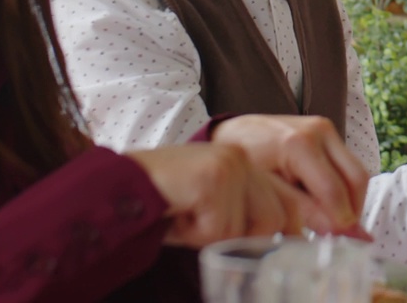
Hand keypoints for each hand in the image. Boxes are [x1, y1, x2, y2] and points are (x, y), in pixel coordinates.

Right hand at [127, 143, 308, 247]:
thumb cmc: (164, 203)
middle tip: (204, 232)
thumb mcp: (212, 209)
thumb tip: (278, 244)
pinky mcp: (212, 178)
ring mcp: (230, 166)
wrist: (116, 187)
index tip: (287, 247)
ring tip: (186, 219)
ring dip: (212, 237)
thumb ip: (245, 217)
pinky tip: (176, 216)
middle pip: (274, 218)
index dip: (290, 230)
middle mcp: (243, 159)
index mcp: (247, 164)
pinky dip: (194, 235)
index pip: (288, 201)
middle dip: (243, 240)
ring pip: (245, 229)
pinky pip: (218, 230)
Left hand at [211, 115, 370, 235]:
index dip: (340, 219)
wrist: (234, 134)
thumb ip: (304, 212)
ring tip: (331, 217)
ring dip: (351, 198)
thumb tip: (337, 231)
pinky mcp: (329, 131)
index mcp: (299, 145)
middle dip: (354, 209)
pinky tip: (325, 199)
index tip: (339, 239)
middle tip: (340, 231)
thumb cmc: (244, 162)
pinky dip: (344, 186)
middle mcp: (319, 131)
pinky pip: (348, 164)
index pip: (334, 190)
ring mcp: (326, 128)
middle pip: (357, 178)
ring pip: (357, 171)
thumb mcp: (268, 192)